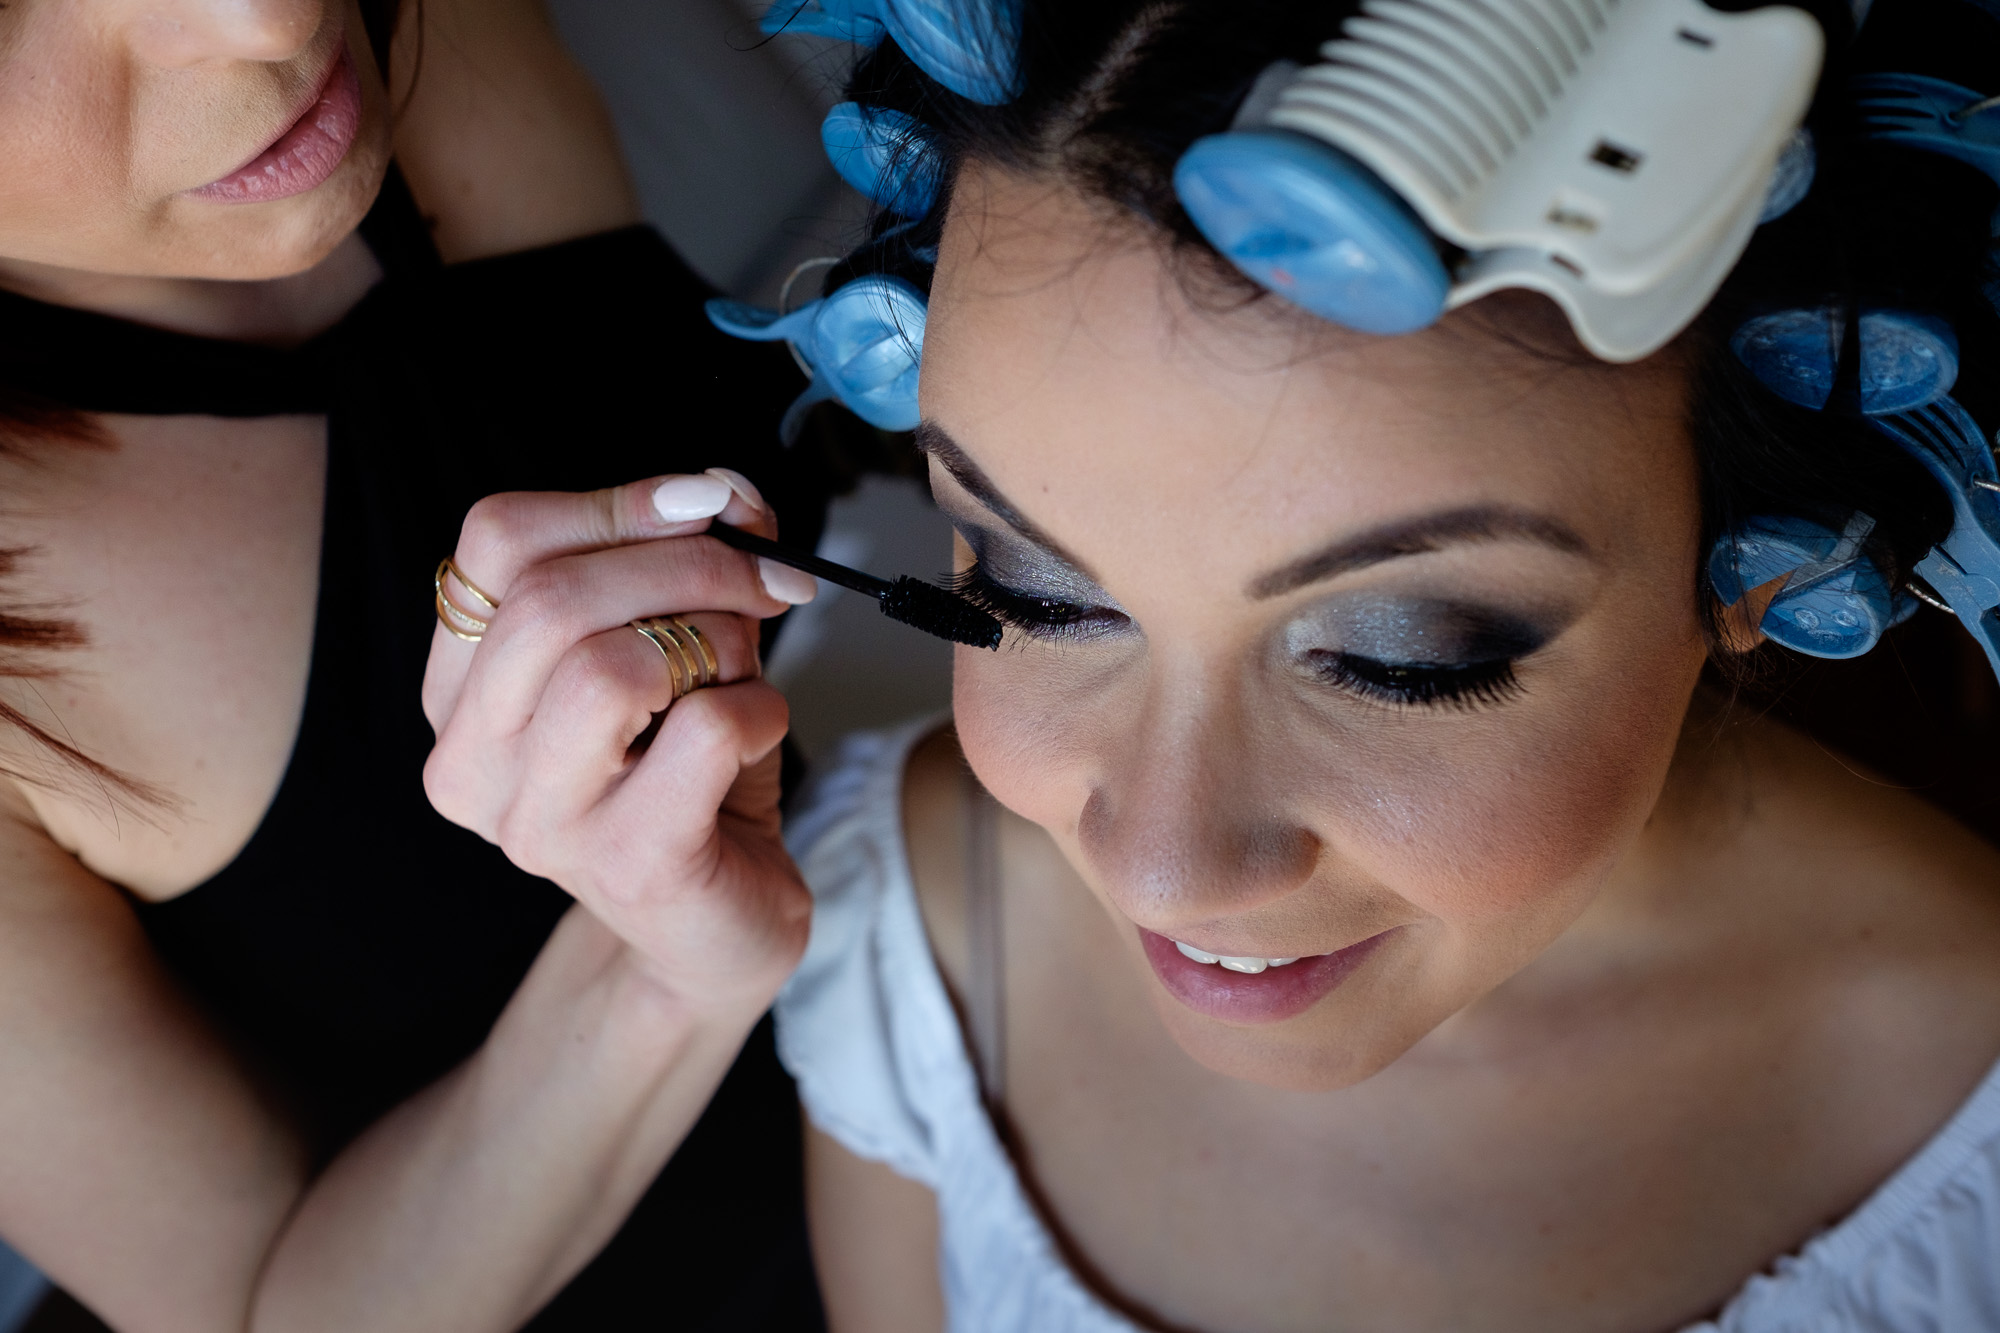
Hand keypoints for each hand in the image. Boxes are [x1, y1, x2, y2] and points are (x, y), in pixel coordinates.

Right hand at [422, 469, 820, 1015]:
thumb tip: (724, 492)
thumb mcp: (679, 653)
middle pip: (549, 598)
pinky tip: (758, 733)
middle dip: (686, 563)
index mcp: (461, 693)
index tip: (710, 504)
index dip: (616, 501)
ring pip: (610, 667)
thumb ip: (687, 567)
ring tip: (742, 672)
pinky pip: (703, 731)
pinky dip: (760, 709)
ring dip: (716, 641)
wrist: (713, 929)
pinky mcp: (629, 864)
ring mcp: (541, 823)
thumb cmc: (687, 781)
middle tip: (766, 578)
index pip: (496, 543)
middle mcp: (473, 761)